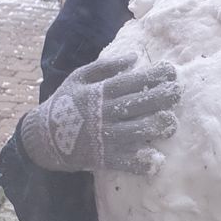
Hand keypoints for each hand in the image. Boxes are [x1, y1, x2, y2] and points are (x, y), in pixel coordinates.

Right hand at [20, 52, 179, 173]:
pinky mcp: (104, 159)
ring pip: (136, 132)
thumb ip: (105, 67)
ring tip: (171, 121)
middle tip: (178, 91)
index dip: (153, 77)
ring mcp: (105, 138)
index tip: (171, 71)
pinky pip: (126, 162)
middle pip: (138, 105)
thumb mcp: (78, 78)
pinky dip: (142, 163)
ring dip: (156, 126)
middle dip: (162, 97)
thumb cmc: (64, 103)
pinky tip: (157, 160)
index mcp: (99, 94)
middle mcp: (104, 115)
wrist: (41, 138)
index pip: (131, 83)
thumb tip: (133, 57)